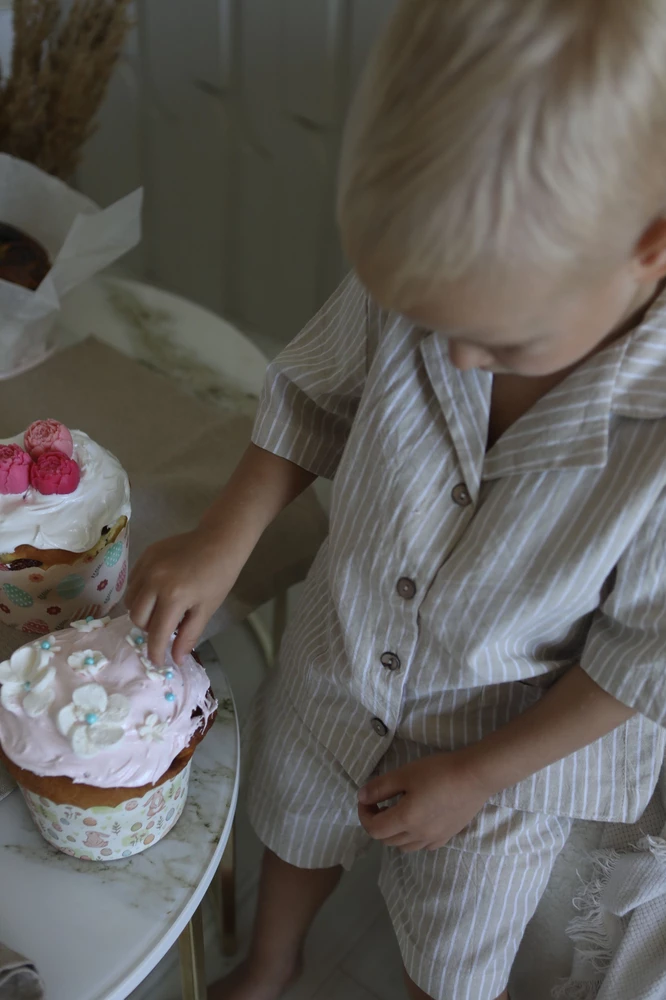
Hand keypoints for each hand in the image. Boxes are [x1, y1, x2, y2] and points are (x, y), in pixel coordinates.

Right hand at [126, 528, 238, 665]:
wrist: (219, 540)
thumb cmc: (219, 576)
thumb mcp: (206, 609)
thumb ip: (188, 636)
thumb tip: (176, 659)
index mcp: (173, 596)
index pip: (156, 633)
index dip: (156, 652)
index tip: (158, 662)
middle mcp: (154, 581)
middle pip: (137, 618)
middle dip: (149, 630)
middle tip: (165, 627)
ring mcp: (147, 566)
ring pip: (130, 600)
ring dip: (142, 612)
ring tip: (160, 609)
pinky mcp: (144, 555)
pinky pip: (133, 582)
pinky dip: (140, 593)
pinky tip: (157, 592)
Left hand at [357, 750, 490, 852]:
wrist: (475, 776)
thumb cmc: (438, 771)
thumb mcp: (405, 774)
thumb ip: (380, 787)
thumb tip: (362, 797)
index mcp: (405, 820)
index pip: (374, 829)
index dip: (364, 815)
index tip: (367, 799)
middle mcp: (418, 836)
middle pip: (387, 840)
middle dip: (377, 822)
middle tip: (380, 802)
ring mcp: (434, 839)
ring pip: (404, 846)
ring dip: (394, 832)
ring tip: (397, 811)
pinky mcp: (447, 836)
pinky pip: (422, 845)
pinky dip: (412, 837)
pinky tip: (418, 820)